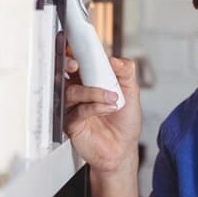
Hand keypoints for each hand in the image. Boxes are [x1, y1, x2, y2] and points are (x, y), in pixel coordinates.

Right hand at [63, 56, 141, 175]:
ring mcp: (72, 107)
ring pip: (72, 91)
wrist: (123, 149)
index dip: (75, 51)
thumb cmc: (124, 122)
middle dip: (69, 64)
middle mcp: (79, 91)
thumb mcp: (131, 92)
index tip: (79, 46)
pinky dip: (95, 107)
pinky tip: (108, 109)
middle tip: (78, 64)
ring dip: (94, 92)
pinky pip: (77, 110)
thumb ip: (126, 72)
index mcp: (90, 80)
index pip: (79, 60)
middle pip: (66, 72)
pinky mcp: (71, 123)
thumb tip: (115, 59)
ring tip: (113, 99)